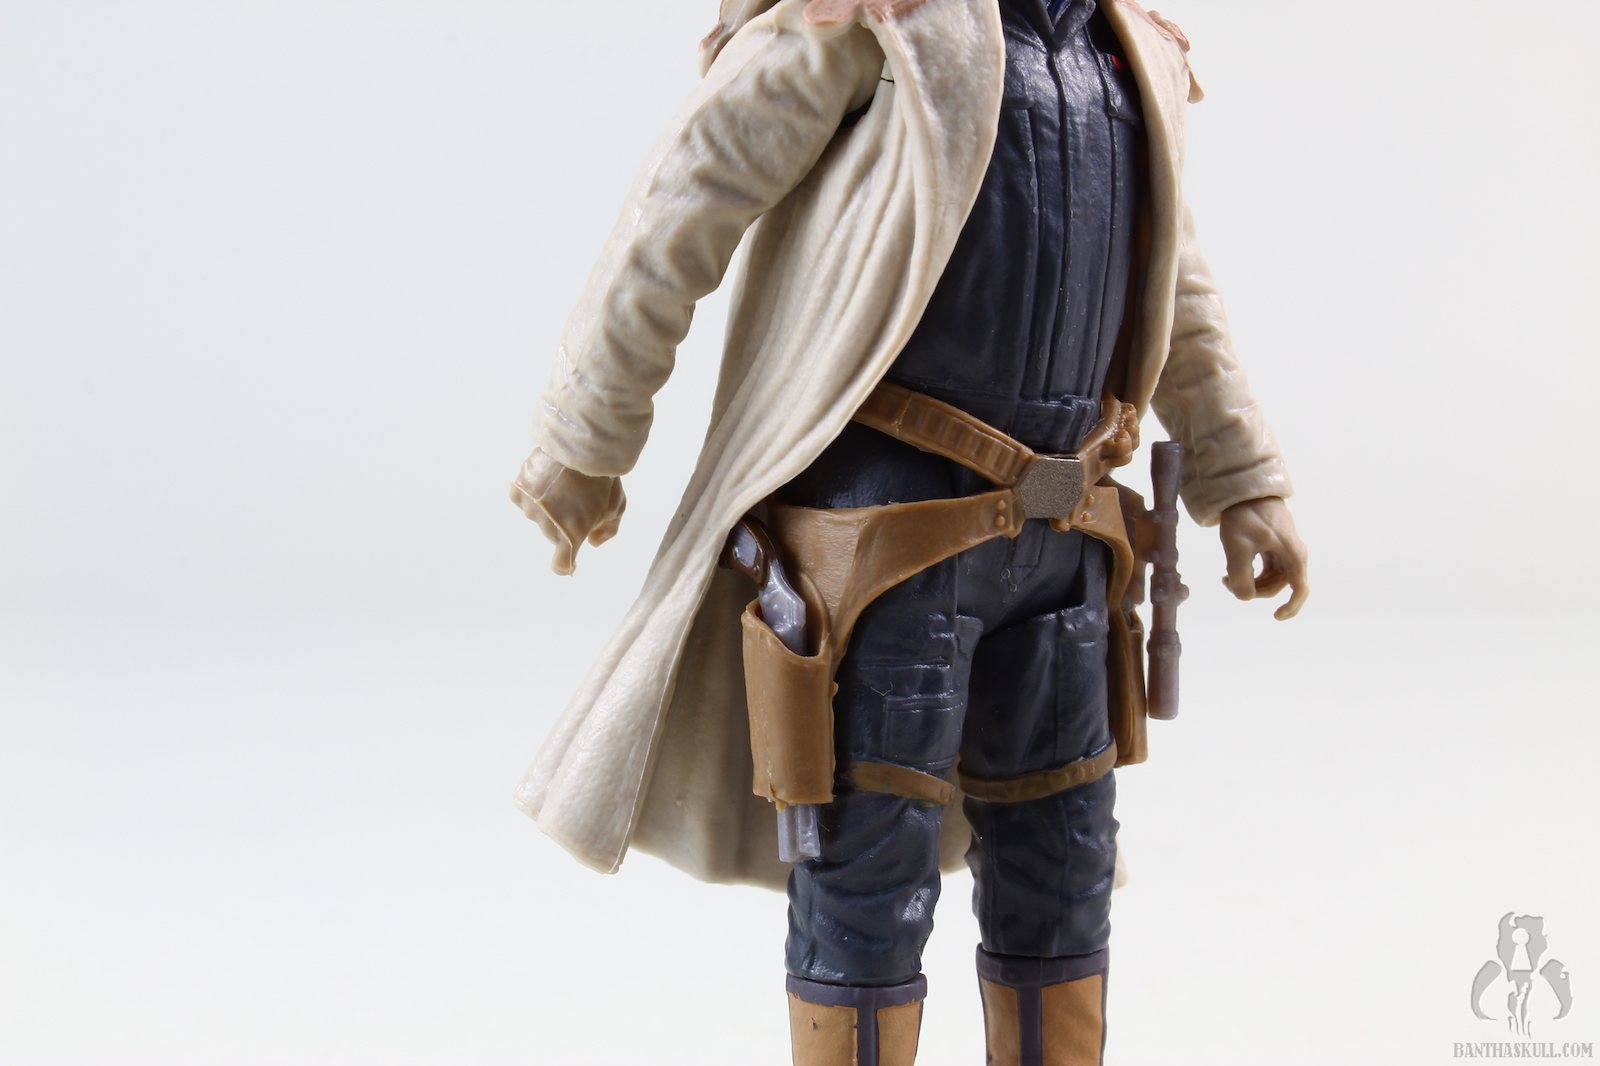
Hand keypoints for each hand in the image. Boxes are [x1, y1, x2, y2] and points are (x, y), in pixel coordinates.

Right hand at [508, 448, 625, 574]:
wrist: (580, 446)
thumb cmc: (602, 479)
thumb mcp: (616, 506)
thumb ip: (607, 531)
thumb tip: (593, 542)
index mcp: (572, 534)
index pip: (561, 564)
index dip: (566, 564)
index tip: (570, 559)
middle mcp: (547, 526)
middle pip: (554, 534)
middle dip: (564, 523)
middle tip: (577, 500)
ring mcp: (531, 508)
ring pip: (538, 515)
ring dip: (548, 506)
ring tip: (562, 485)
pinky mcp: (519, 490)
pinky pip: (522, 499)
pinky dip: (531, 493)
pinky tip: (544, 480)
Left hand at [1218, 496, 1308, 619]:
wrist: (1245, 489)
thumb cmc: (1245, 515)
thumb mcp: (1237, 546)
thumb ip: (1241, 574)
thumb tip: (1245, 598)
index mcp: (1293, 555)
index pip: (1300, 590)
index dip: (1292, 607)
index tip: (1276, 617)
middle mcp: (1293, 555)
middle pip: (1278, 586)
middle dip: (1254, 591)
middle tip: (1227, 583)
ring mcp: (1284, 551)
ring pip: (1270, 579)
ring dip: (1250, 583)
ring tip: (1225, 578)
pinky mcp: (1273, 547)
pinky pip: (1265, 570)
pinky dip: (1249, 574)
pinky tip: (1228, 573)